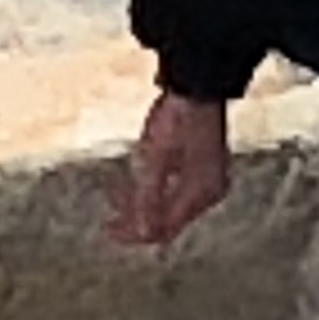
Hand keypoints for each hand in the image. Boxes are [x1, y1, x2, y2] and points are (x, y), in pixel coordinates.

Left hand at [113, 91, 234, 248]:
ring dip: (145, 206)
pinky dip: (157, 193)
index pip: (165, 228)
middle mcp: (209, 193)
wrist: (197, 86)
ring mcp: (210, 181)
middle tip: (109, 221)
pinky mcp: (205, 168)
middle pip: (170, 222)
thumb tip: (142, 232)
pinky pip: (179, 192)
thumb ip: (149, 197)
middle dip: (138, 222)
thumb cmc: (176, 118)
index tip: (108, 230)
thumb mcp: (156, 157)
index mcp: (200, 193)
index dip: (135, 234)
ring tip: (117, 198)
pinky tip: (138, 185)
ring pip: (173, 207)